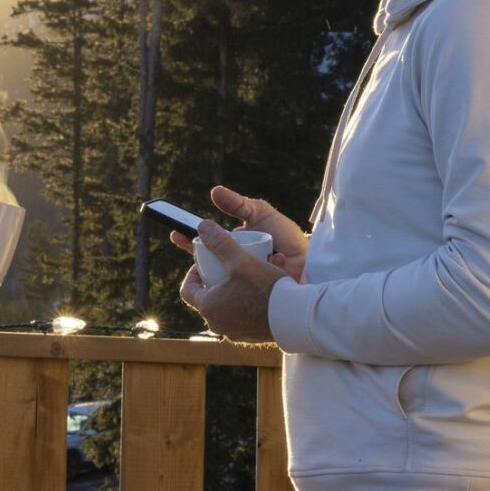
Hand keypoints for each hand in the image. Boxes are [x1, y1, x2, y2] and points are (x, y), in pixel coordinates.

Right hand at [165, 185, 308, 281]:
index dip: (188, 240)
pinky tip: (280, 259)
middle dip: (206, 262)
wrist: (313, 258)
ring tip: (265, 254)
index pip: (203, 245)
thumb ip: (238, 204)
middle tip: (211, 256)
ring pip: (227, 279)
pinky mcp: (253, 299)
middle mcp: (233, 267)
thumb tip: (214, 191)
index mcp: (230, 248)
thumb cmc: (286, 237)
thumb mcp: (261, 214)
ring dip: (242, 265)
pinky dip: (265, 270)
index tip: (176, 233)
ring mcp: (242, 284)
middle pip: (208, 266)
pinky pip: (248, 288)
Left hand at [179, 220, 288, 342]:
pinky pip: (242, 318)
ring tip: (245, 277)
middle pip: (207, 298)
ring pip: (225, 308)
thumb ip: (219, 243)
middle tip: (227, 267)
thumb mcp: (240, 261)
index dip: (193, 273)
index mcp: (208, 307)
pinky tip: (259, 294)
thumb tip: (202, 226)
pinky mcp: (250, 337)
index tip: (206, 262)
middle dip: (215, 280)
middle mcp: (217, 324)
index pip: (188, 289)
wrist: (296, 317)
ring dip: (231, 293)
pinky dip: (245, 305)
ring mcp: (234, 333)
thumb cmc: (265, 288)